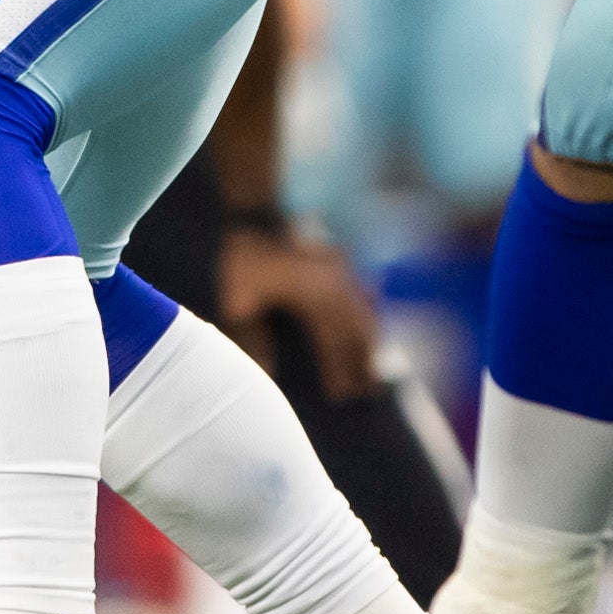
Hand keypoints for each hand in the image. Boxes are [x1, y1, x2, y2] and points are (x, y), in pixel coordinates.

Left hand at [221, 223, 382, 399]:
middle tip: (367, 393)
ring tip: (373, 374)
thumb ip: (253, 339)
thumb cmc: (243, 261)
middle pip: (357, 331)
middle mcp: (333, 284)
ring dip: (370, 344)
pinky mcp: (340, 264)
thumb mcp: (238, 301)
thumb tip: (268, 374)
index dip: (339, 371)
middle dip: (363, 363)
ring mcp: (340, 272)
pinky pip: (362, 297)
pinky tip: (374, 336)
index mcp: (312, 296)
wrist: (255, 217)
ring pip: (364, 314)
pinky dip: (369, 319)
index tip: (340, 396)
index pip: (333, 342)